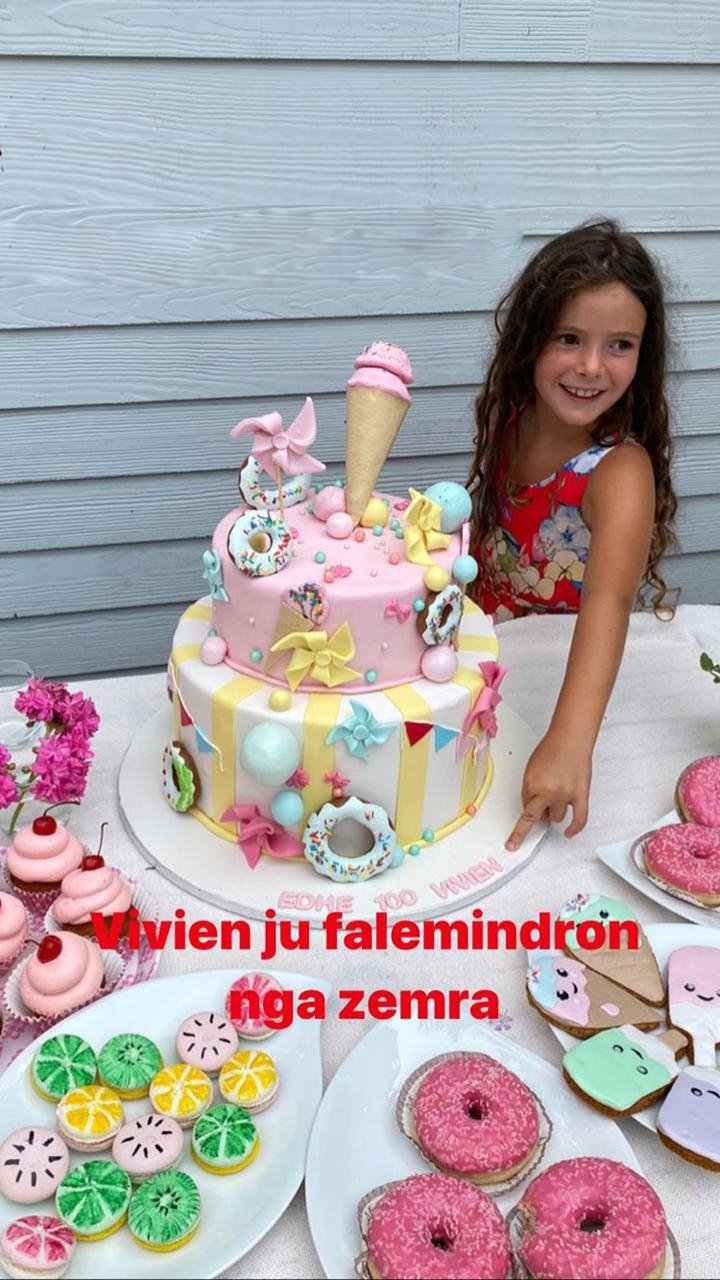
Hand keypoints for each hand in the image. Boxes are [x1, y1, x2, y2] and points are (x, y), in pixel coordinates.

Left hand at [505, 730, 591, 850]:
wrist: (571, 738)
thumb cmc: (551, 749)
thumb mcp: (531, 768)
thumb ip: (531, 788)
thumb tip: (535, 807)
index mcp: (531, 782)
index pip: (524, 805)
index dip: (527, 807)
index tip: (512, 841)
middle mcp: (547, 790)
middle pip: (535, 817)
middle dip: (528, 825)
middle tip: (521, 834)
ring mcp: (564, 794)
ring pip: (556, 818)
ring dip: (554, 813)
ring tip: (558, 797)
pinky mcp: (581, 794)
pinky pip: (579, 819)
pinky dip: (574, 829)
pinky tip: (568, 834)